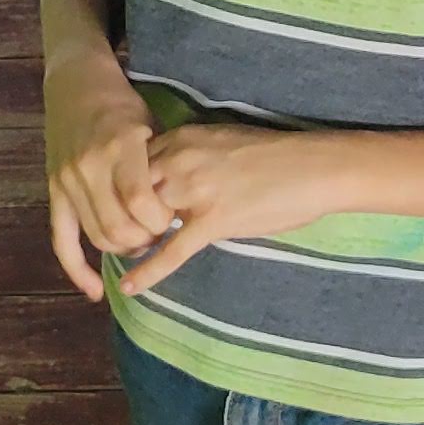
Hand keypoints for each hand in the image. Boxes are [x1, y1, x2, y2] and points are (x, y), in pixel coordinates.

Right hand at [41, 62, 173, 303]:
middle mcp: (89, 166)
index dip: (160, 221)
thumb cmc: (123, 106)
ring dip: (122, 249)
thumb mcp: (151, 126)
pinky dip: (78, 269)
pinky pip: (61, 240)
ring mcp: (67, 180)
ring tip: (140, 243)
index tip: (175, 220)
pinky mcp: (53, 191)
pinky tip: (95, 291)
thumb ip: (161, 168)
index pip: (141, 203)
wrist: (76, 85)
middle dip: (145, 240)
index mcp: (120, 146)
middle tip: (159, 234)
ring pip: (97, 236)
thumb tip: (182, 212)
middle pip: (119, 228)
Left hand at [115, 121, 343, 295]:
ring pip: (144, 220)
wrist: (310, 167)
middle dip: (118, 214)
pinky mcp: (213, 222)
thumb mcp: (217, 140)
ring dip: (131, 239)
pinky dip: (148, 271)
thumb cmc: (271, 154)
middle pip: (127, 191)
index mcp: (180, 139)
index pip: (129, 164)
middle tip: (113, 233)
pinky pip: (172, 251)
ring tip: (117, 254)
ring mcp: (194, 193)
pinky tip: (128, 286)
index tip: (114, 202)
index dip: (120, 187)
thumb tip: (168, 172)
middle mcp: (179, 162)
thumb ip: (187, 155)